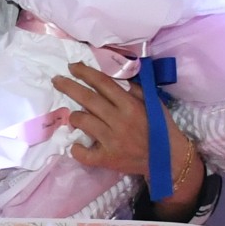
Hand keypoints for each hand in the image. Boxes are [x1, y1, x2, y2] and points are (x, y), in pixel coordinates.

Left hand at [51, 64, 205, 192]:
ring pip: (82, 121)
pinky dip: (77, 149)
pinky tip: (77, 145)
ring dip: (74, 116)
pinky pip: (84, 153)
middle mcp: (118, 120)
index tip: (72, 67)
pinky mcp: (107, 158)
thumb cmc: (160, 128)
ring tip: (73, 116)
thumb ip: (135, 90)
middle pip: (87, 99)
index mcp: (130, 105)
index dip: (85, 73)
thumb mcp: (153, 103)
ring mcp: (111, 140)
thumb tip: (117, 78)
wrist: (168, 158)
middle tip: (56, 80)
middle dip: (68, 86)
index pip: (102, 83)